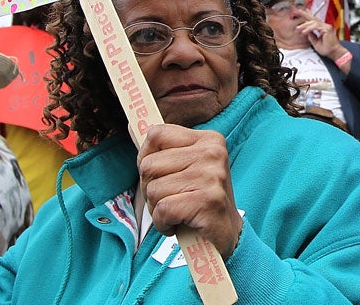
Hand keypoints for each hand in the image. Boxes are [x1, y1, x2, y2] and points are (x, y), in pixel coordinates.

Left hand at [137, 124, 242, 259]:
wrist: (227, 235)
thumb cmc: (199, 200)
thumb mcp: (187, 167)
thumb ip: (164, 149)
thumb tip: (132, 125)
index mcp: (208, 139)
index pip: (156, 134)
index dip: (147, 158)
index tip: (159, 174)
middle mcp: (212, 153)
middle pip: (149, 165)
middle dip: (151, 189)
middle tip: (171, 199)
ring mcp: (212, 176)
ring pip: (153, 189)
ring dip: (158, 209)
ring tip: (177, 212)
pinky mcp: (208, 201)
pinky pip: (163, 210)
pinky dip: (163, 224)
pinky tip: (179, 224)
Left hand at [295, 11, 349, 67]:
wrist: (333, 53)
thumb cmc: (327, 49)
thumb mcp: (315, 42)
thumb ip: (311, 36)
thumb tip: (306, 32)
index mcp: (323, 28)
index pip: (314, 20)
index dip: (308, 15)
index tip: (301, 11)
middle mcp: (325, 26)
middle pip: (313, 18)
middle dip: (304, 14)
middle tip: (297, 12)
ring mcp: (326, 26)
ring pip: (313, 22)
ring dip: (305, 25)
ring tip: (298, 29)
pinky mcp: (327, 29)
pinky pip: (316, 26)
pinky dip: (309, 29)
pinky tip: (304, 32)